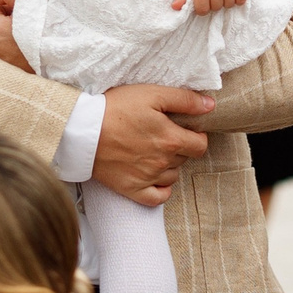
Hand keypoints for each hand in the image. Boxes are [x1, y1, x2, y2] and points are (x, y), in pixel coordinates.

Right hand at [93, 85, 214, 204]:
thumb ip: (184, 100)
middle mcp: (163, 162)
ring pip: (172, 177)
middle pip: (185, 159)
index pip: (201, 145)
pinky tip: (154, 178)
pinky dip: (161, 190)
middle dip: (180, 147)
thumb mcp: (152, 94)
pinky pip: (157, 198)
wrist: (82, 130)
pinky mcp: (131, 189)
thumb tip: (211, 106)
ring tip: (152, 151)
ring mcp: (148, 178)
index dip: (196, 136)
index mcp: (172, 140)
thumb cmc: (116, 108)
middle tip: (162, 135)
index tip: (184, 129)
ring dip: (169, 166)